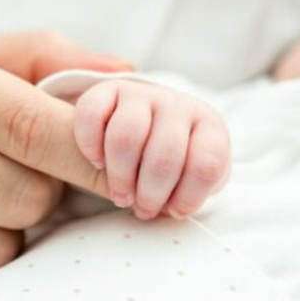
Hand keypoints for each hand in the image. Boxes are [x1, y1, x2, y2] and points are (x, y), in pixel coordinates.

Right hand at [73, 80, 230, 219]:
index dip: (189, 196)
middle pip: (164, 155)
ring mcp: (141, 93)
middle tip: (142, 208)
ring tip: (120, 194)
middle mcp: (177, 104)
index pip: (206, 164)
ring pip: (126, 135)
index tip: (174, 210)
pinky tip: (98, 162)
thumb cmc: (174, 164)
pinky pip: (92, 114)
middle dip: (150, 193)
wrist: (148, 125)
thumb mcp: (191, 179)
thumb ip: (186, 194)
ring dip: (120, 175)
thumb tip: (169, 210)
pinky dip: (90, 145)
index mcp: (208, 127)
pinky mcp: (107, 89)